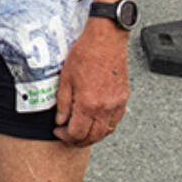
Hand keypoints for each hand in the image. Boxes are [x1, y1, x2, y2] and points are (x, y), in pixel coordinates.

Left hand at [53, 20, 129, 146]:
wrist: (106, 40)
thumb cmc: (85, 53)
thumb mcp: (65, 78)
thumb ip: (63, 103)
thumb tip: (61, 120)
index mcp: (88, 103)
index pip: (77, 133)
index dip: (65, 136)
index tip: (58, 131)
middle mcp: (105, 107)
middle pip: (93, 137)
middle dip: (78, 141)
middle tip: (68, 136)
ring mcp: (117, 103)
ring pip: (106, 131)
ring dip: (93, 136)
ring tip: (81, 131)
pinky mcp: (123, 98)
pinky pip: (116, 120)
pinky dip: (105, 126)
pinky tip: (96, 121)